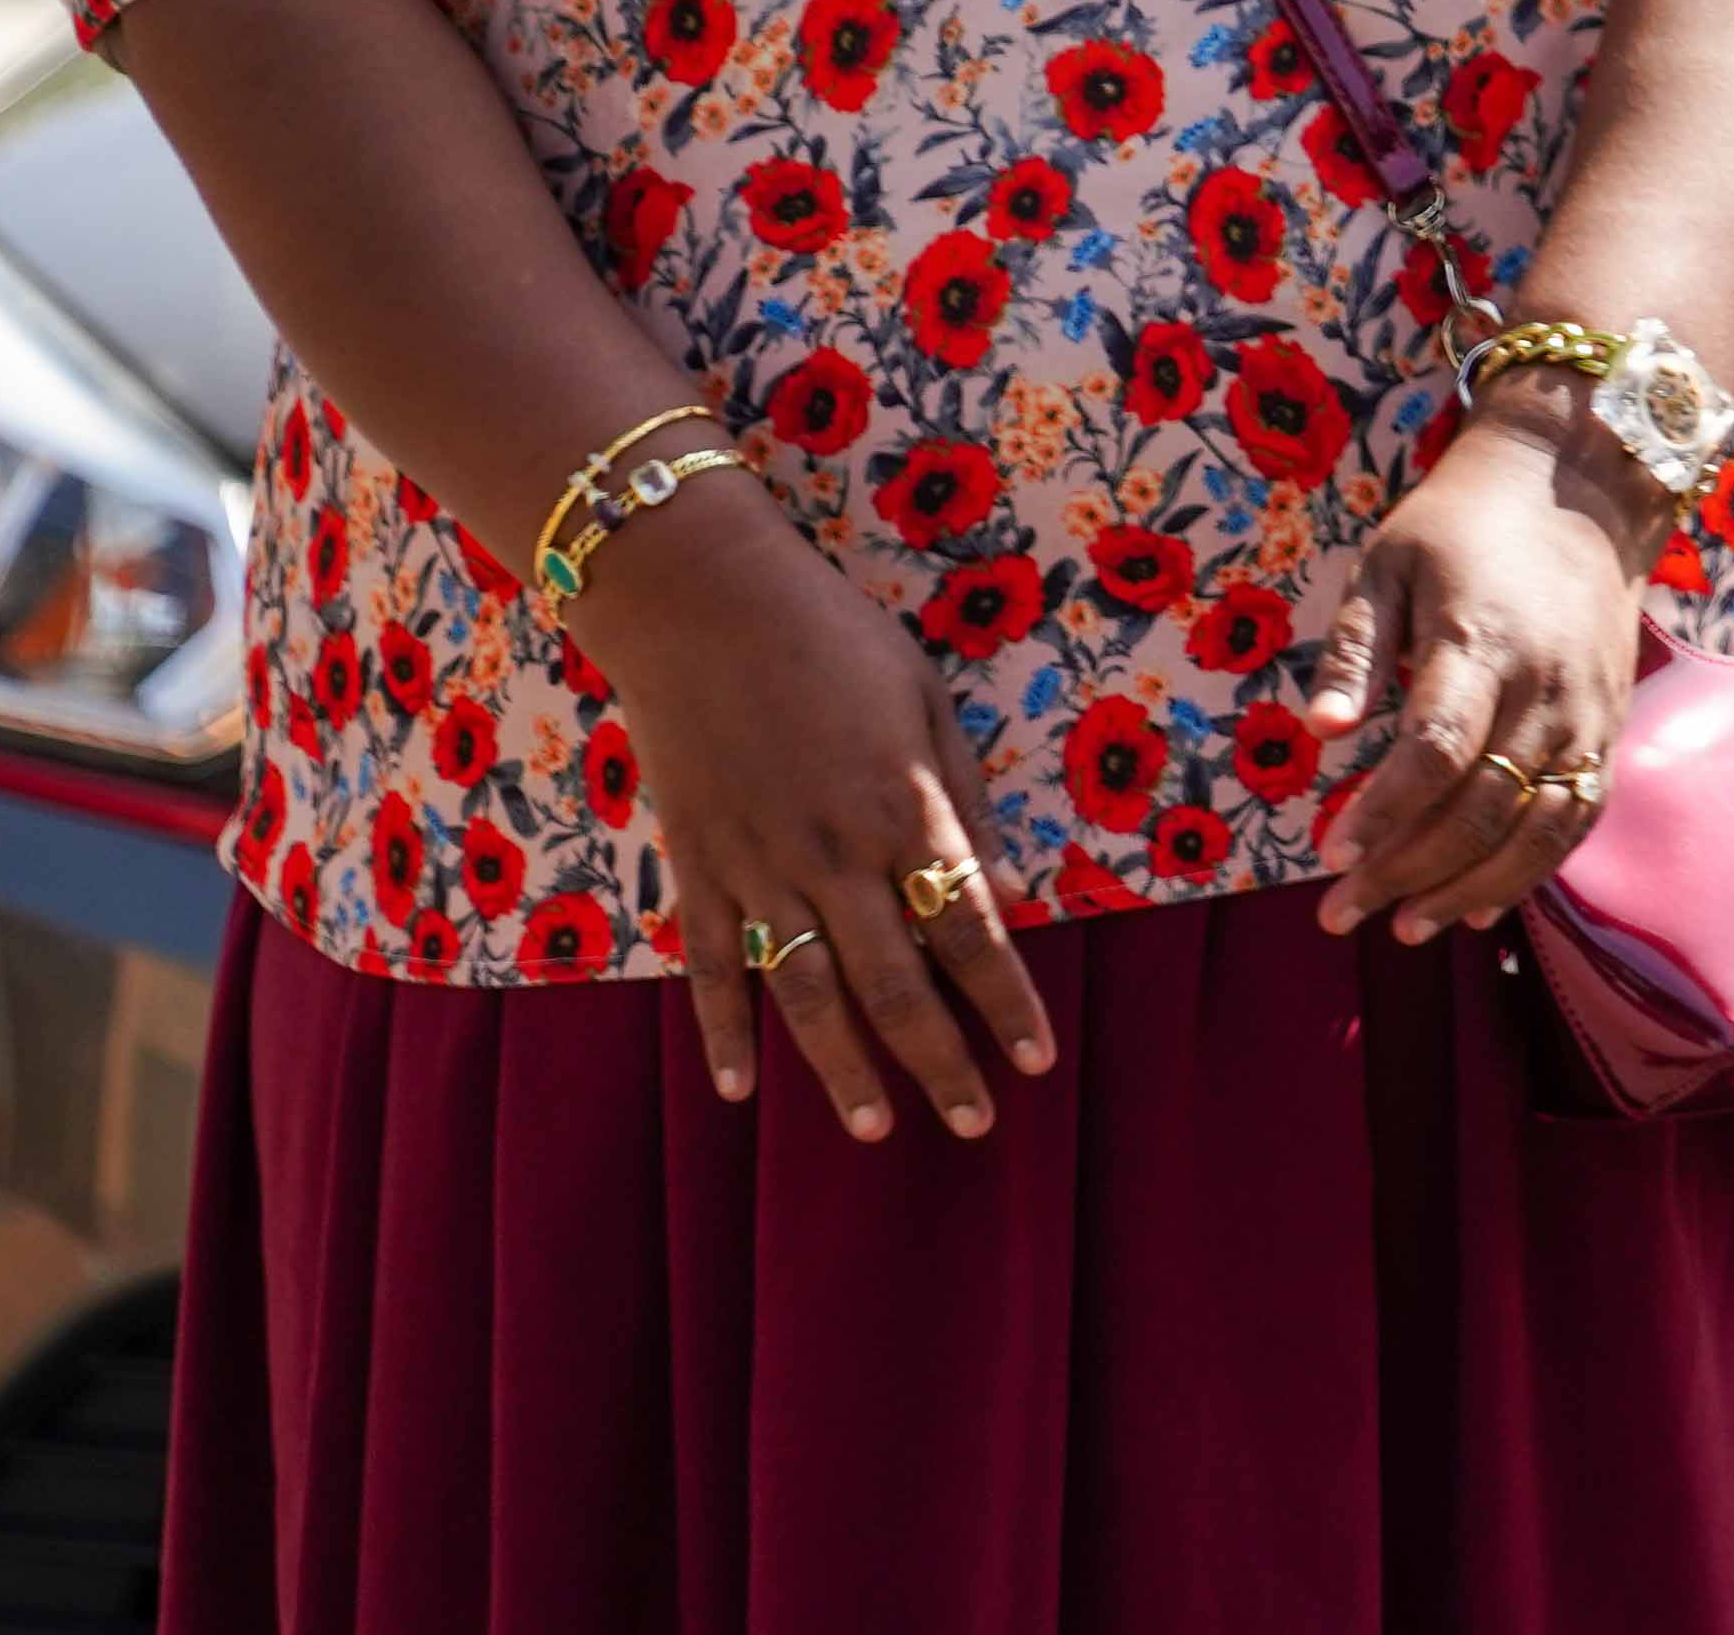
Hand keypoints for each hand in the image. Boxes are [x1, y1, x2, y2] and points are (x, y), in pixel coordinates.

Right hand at [580, 473, 1055, 1142]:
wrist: (703, 603)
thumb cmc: (835, 639)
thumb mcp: (928, 703)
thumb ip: (968, 805)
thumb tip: (1010, 894)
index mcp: (907, 813)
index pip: (972, 933)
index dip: (1007, 1005)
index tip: (1036, 1064)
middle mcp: (836, 858)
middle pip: (898, 985)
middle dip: (941, 1063)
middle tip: (974, 1127)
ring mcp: (759, 868)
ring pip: (807, 994)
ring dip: (844, 1071)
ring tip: (878, 1130)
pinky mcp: (697, 865)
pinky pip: (712, 967)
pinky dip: (723, 1032)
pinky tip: (738, 1091)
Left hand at [1306, 392, 1659, 942]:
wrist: (1582, 487)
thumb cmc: (1463, 523)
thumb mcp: (1388, 561)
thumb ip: (1355, 648)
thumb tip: (1321, 730)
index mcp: (1482, 643)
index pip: (1436, 751)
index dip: (1384, 813)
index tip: (1329, 854)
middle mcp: (1545, 690)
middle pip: (1482, 807)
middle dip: (1407, 873)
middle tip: (1340, 913)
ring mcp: (1588, 714)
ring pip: (1537, 830)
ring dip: (1470, 890)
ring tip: (1406, 928)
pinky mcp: (1611, 728)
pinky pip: (1577, 818)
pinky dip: (1531, 873)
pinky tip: (1479, 907)